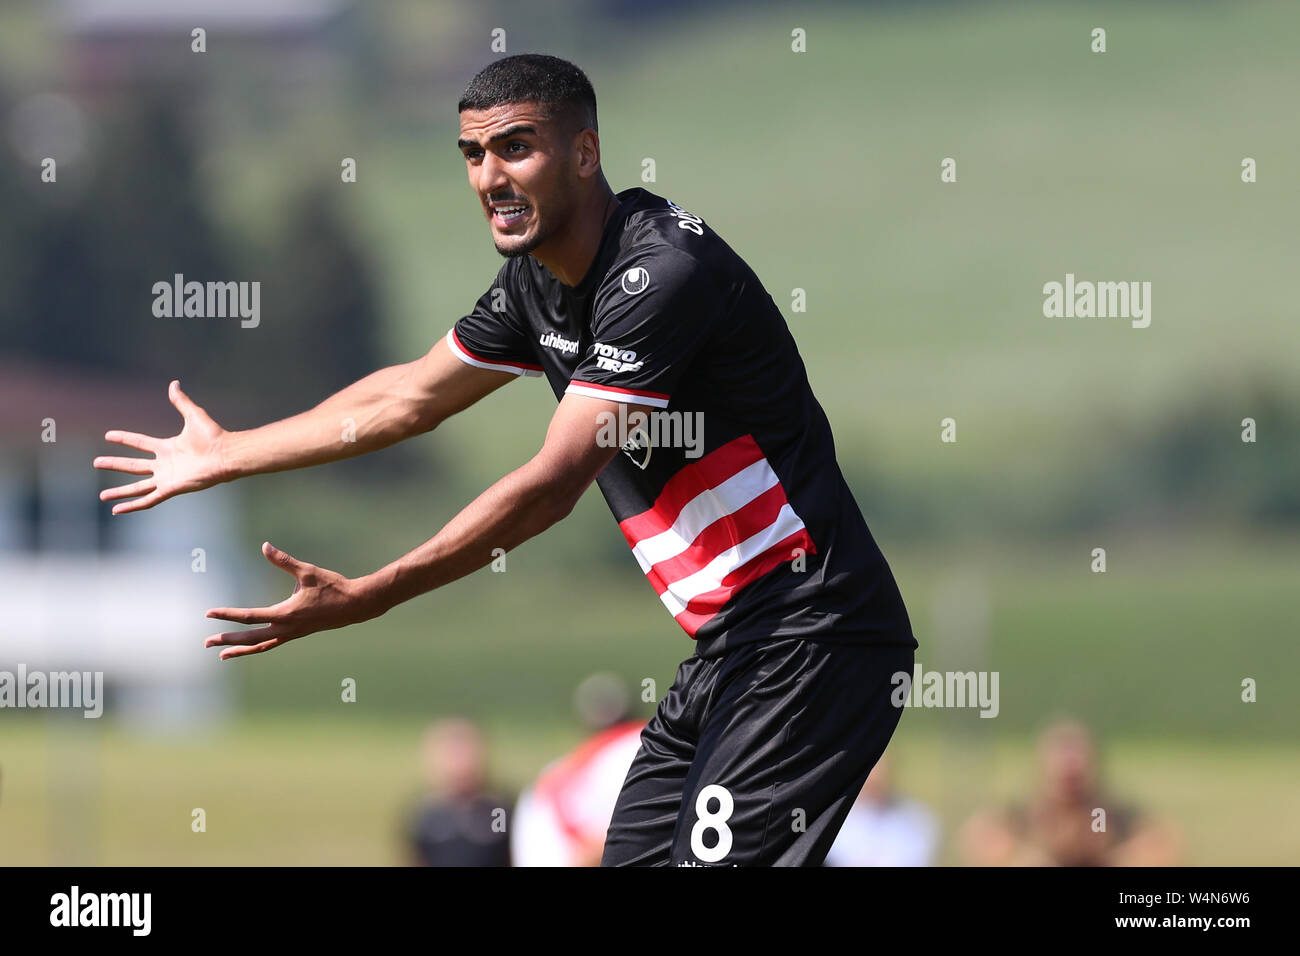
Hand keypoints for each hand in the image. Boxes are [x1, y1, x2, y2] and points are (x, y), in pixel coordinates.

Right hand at [94, 380, 228, 514]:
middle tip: (96, 463)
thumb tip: (174, 383)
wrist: (225, 454)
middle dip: (114, 463)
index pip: (140, 442)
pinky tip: (118, 511)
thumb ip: (181, 401)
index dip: (124, 438)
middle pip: (133, 466)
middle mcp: (164, 464)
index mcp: (167, 447)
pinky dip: (133, 506)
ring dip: (120, 491)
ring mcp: (166, 478)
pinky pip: (148, 500)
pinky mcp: (170, 489)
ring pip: (137, 487)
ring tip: (102, 496)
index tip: (108, 435)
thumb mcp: (194, 415)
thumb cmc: (213, 436)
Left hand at [204, 542, 381, 659]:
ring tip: (221, 654)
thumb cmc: (332, 586)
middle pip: (250, 638)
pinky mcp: (297, 633)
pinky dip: (257, 646)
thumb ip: (284, 561)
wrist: (355, 605)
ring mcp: (292, 634)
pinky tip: (248, 645)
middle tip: (205, 642)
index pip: (249, 616)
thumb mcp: (307, 571)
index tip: (209, 613)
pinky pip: (271, 643)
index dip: (227, 615)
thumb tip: (265, 546)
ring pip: (260, 646)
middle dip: (227, 640)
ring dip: (240, 649)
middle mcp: (286, 628)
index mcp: (285, 614)